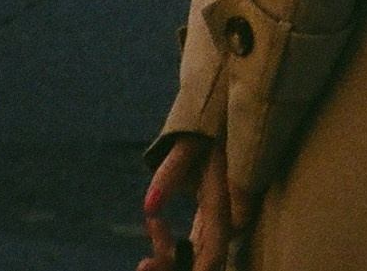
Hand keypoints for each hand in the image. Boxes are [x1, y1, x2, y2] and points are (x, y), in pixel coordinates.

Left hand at [140, 135, 230, 270]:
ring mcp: (216, 220)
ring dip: (169, 261)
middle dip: (172, 267)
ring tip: (143, 258)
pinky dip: (171, 247)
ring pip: (196, 257)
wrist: (220, 110)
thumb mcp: (188, 143)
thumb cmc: (208, 124)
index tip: (153, 267)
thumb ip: (171, 172)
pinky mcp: (208, 218)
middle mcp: (223, 216)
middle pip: (203, 260)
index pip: (214, 254)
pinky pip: (193, 246)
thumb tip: (149, 206)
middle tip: (142, 264)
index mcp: (222, 203)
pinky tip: (155, 225)